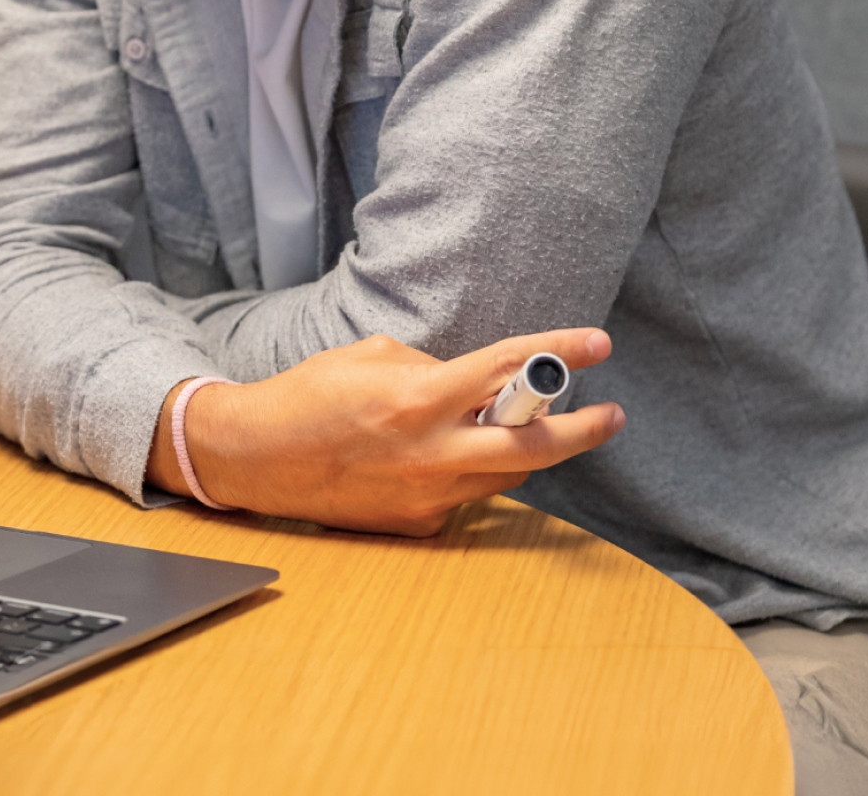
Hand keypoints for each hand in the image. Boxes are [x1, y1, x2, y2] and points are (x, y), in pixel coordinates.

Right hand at [149, 328, 622, 535]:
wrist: (258, 457)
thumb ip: (429, 365)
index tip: (597, 343)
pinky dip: (469, 469)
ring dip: (520, 447)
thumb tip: (471, 381)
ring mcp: (429, 495)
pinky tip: (444, 453)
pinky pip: (468, 493)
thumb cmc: (307, 396)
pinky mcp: (420, 523)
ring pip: (507, 474)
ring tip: (513, 424)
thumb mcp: (369, 356)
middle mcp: (432, 452)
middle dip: (582, 429)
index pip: (507, 370)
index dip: (559, 353)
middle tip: (609, 415)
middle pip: (535, 446)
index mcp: (418, 398)